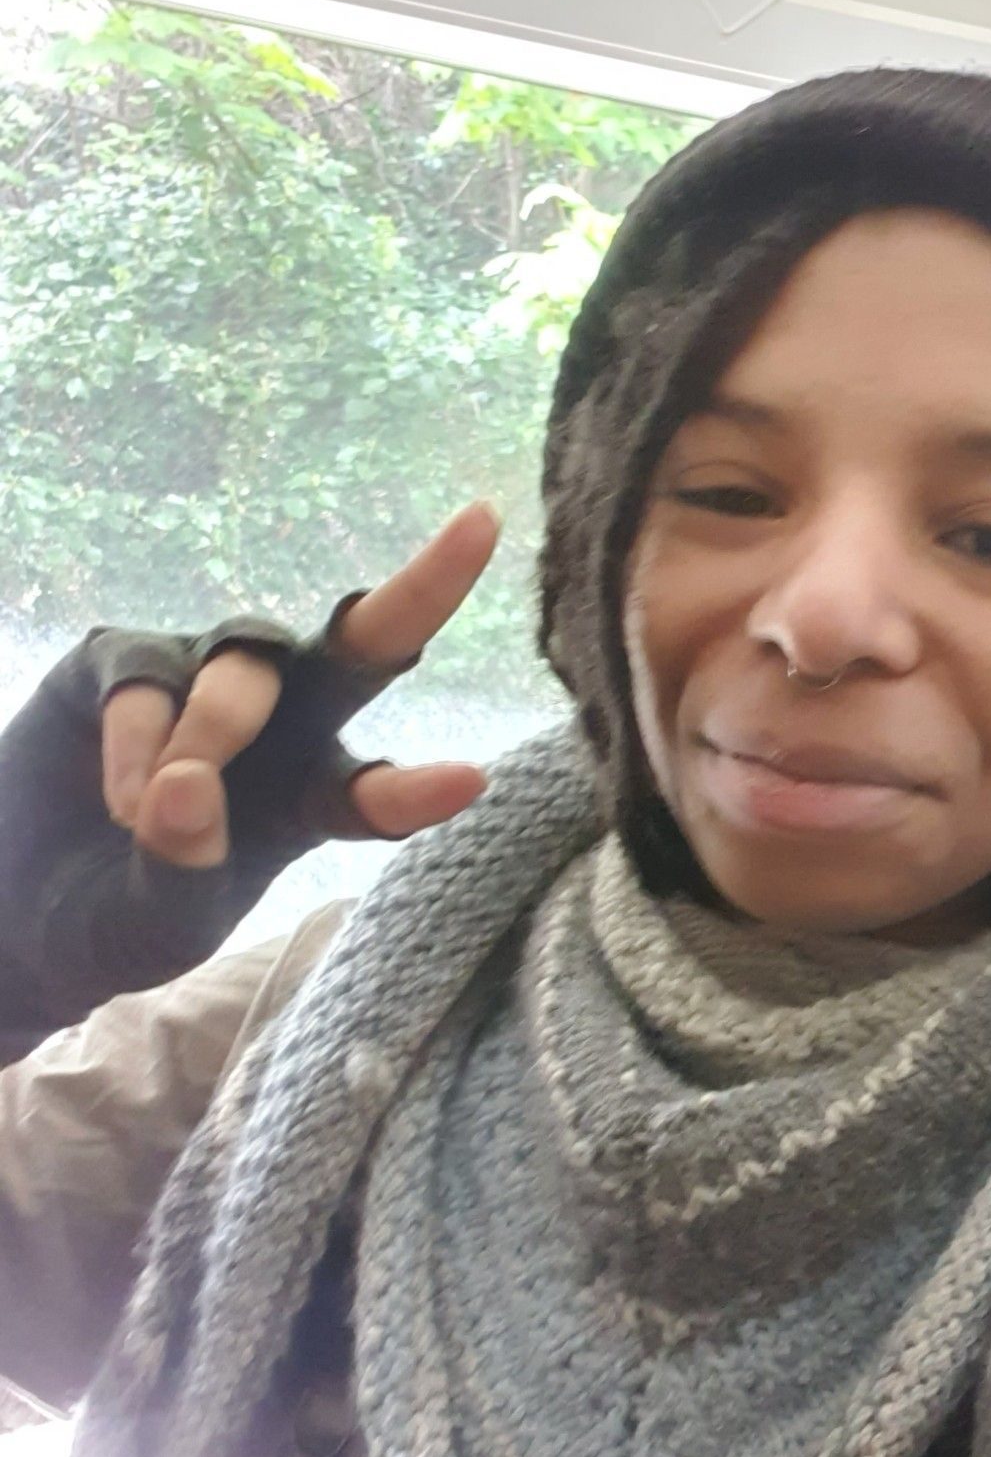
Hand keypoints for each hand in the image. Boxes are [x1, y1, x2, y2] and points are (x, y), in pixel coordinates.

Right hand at [0, 502, 499, 1050]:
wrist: (16, 908)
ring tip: (165, 802)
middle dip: (419, 591)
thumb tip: (185, 786)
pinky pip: (146, 680)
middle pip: (359, 648)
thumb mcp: (160, 926)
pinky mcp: (122, 662)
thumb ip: (182, 872)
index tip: (468, 781)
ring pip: (248, 668)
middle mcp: (278, 724)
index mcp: (311, 797)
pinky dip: (135, 743)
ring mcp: (201, 680)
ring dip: (219, 730)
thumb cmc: (118, 918)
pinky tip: (117, 799)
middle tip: (479, 530)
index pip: (378, 789)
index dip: (417, 789)